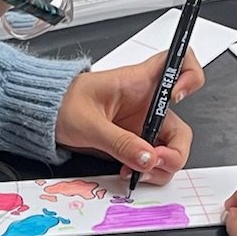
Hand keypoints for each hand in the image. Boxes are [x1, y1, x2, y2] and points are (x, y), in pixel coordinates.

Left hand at [55, 52, 204, 178]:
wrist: (47, 115)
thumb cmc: (63, 104)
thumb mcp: (89, 124)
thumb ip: (119, 142)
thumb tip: (147, 158)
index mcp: (138, 82)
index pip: (179, 64)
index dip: (189, 76)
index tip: (177, 96)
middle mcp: (148, 103)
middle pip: (181, 127)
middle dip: (176, 150)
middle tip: (156, 161)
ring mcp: (144, 125)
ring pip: (171, 149)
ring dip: (162, 166)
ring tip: (139, 171)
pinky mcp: (136, 142)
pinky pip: (154, 160)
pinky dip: (148, 171)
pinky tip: (130, 171)